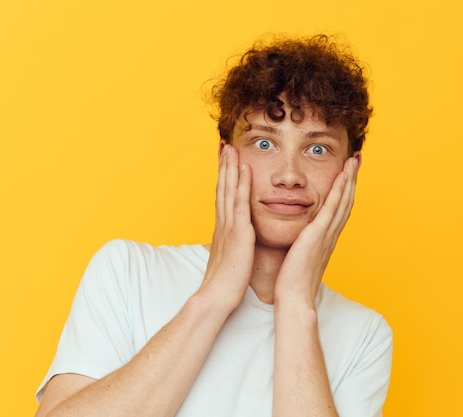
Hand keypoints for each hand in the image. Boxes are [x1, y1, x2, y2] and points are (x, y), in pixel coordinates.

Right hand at [200, 144, 255, 310]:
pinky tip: (244, 169)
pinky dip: (241, 184)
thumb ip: (232, 247)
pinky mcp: (238, 232)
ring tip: (231, 149)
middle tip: (224, 146)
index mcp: (223, 230)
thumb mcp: (230, 259)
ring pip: (228, 190)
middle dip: (223, 167)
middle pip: (222, 188)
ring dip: (230, 168)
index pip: (222, 198)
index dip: (223, 179)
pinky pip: (239, 202)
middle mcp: (223, 223)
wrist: (217, 296)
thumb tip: (235, 243)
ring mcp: (229, 226)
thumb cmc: (225, 283)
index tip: (225, 163)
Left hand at [274, 156, 359, 305]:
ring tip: (353, 160)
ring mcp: (326, 234)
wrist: (293, 297)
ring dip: (349, 179)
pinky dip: (338, 191)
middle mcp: (330, 234)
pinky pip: (331, 208)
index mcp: (324, 238)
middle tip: (356, 159)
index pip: (337, 209)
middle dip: (351, 179)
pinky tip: (342, 176)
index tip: (346, 173)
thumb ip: (300, 244)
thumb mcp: (297, 256)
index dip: (344, 190)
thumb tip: (296, 238)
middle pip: (345, 201)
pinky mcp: (318, 235)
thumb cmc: (291, 281)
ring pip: (342, 201)